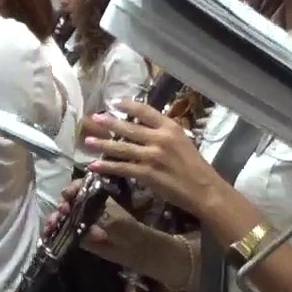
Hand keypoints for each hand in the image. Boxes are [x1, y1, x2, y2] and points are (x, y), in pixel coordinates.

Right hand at [47, 179, 144, 267]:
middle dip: (63, 203)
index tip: (68, 194)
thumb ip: (102, 222)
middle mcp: (86, 205)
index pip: (82, 186)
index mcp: (97, 195)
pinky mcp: (74, 233)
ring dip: (55, 217)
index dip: (73, 188)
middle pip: (69, 199)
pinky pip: (60, 230)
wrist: (130, 248)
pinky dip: (51, 230)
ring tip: (53, 223)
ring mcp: (79, 219)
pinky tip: (47, 232)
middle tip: (63, 210)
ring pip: (62, 214)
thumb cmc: (127, 228)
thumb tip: (90, 230)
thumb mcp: (117, 222)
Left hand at [85, 100, 230, 214]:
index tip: (115, 103)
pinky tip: (94, 165)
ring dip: (103, 144)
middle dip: (109, 123)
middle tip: (94, 119)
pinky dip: (106, 166)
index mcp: (171, 127)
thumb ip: (164, 135)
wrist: (204, 188)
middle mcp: (160, 138)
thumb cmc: (195, 166)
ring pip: (122, 147)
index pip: (146, 111)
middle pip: (129, 128)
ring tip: (88, 141)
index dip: (128, 106)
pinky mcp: (147, 173)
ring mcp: (152, 156)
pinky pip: (122, 168)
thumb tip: (143, 131)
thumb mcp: (183, 142)